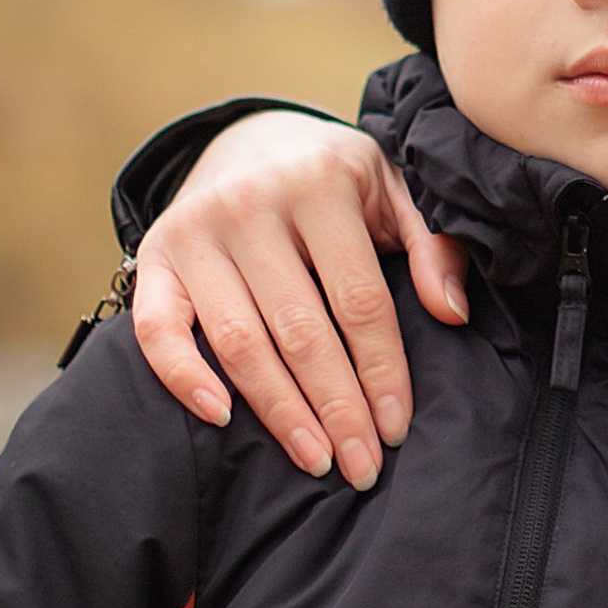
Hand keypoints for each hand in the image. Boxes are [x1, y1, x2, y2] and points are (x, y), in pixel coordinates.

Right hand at [131, 113, 468, 489]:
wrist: (250, 140)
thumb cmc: (335, 180)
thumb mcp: (394, 189)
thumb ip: (431, 243)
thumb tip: (453, 311)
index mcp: (321, 181)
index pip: (358, 298)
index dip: (380, 369)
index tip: (396, 427)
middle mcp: (250, 204)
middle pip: (300, 329)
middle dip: (336, 407)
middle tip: (361, 467)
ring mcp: (194, 230)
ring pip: (238, 340)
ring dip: (278, 410)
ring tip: (315, 459)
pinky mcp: (154, 255)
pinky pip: (157, 327)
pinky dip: (182, 375)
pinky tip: (221, 417)